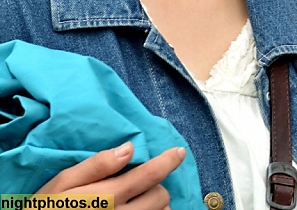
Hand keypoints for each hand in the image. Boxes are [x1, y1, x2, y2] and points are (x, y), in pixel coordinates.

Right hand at [38, 142, 185, 208]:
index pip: (150, 175)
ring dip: (156, 205)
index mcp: (108, 197)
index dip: (169, 161)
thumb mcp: (61, 183)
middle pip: (161, 196)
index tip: (179, 152)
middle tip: (140, 183)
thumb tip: (129, 148)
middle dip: (156, 186)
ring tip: (139, 200)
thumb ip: (96, 165)